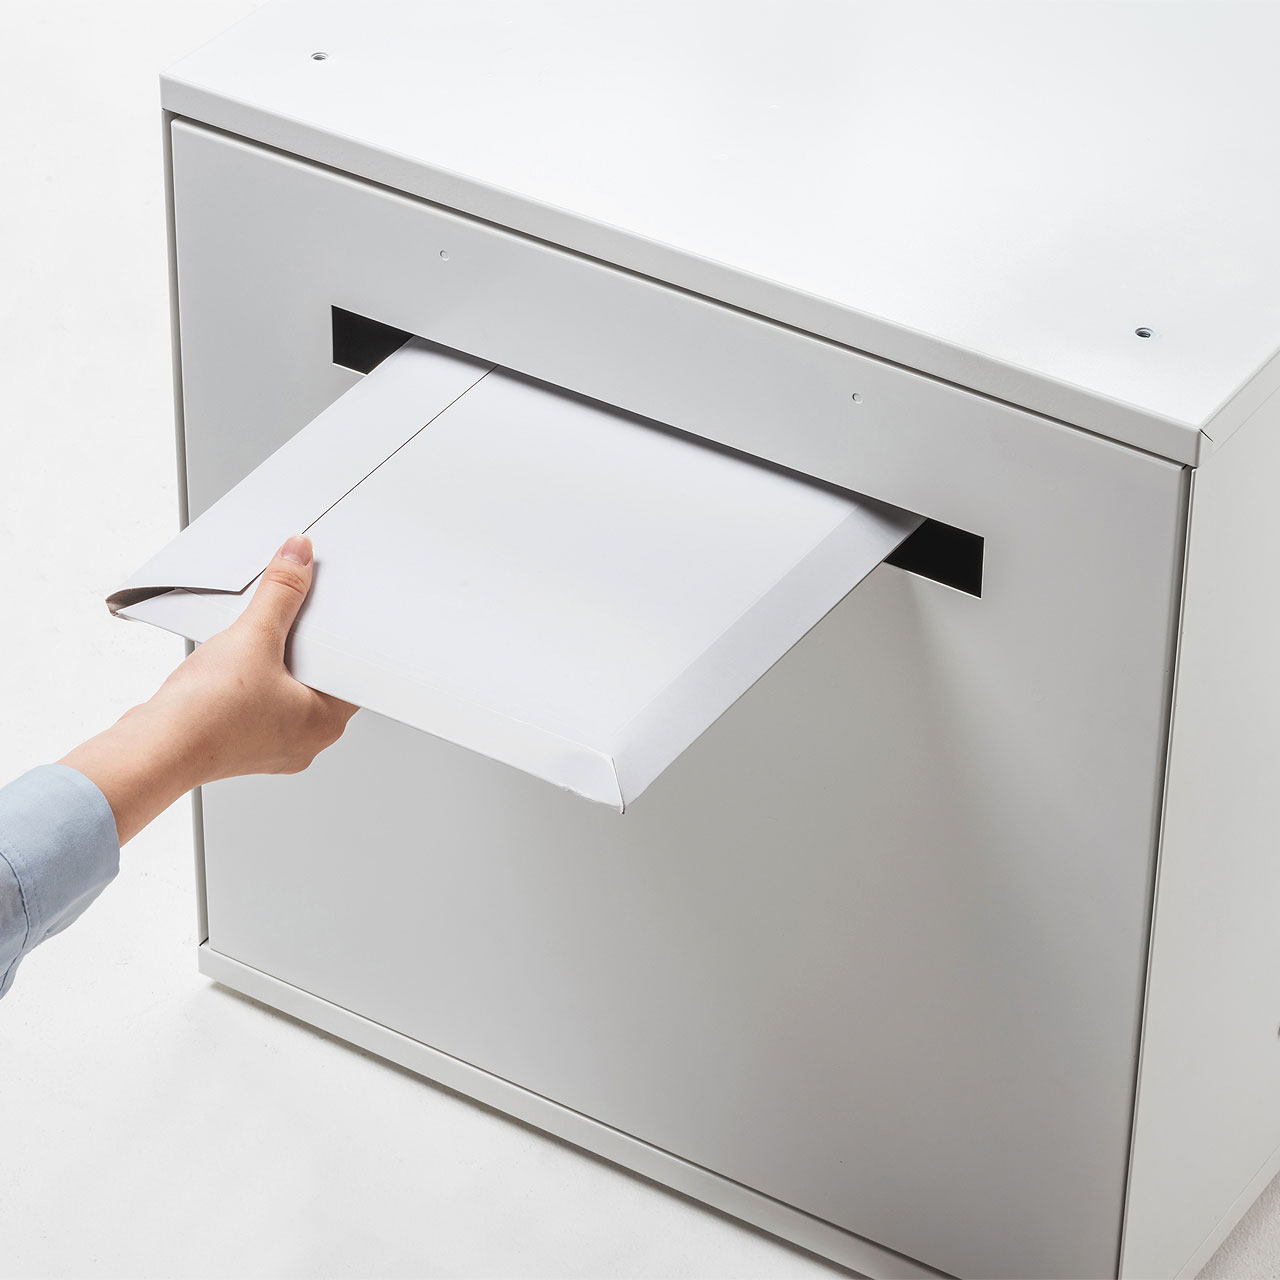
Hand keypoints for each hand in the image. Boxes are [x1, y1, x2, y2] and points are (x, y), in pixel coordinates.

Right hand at [61, 536, 356, 843]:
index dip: (339, 639)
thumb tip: (298, 559)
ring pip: (284, 689)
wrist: (155, 750)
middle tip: (290, 618)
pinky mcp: (240, 743)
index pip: (350, 671)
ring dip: (271, 662)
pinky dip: (247, 681)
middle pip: (316, 677)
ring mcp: (272, 745)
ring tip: (255, 641)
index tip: (329, 614)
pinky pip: (255, 702)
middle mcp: (305, 739)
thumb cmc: (208, 715)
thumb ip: (281, 593)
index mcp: (326, 722)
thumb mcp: (254, 636)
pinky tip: (231, 666)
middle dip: (301, 645)